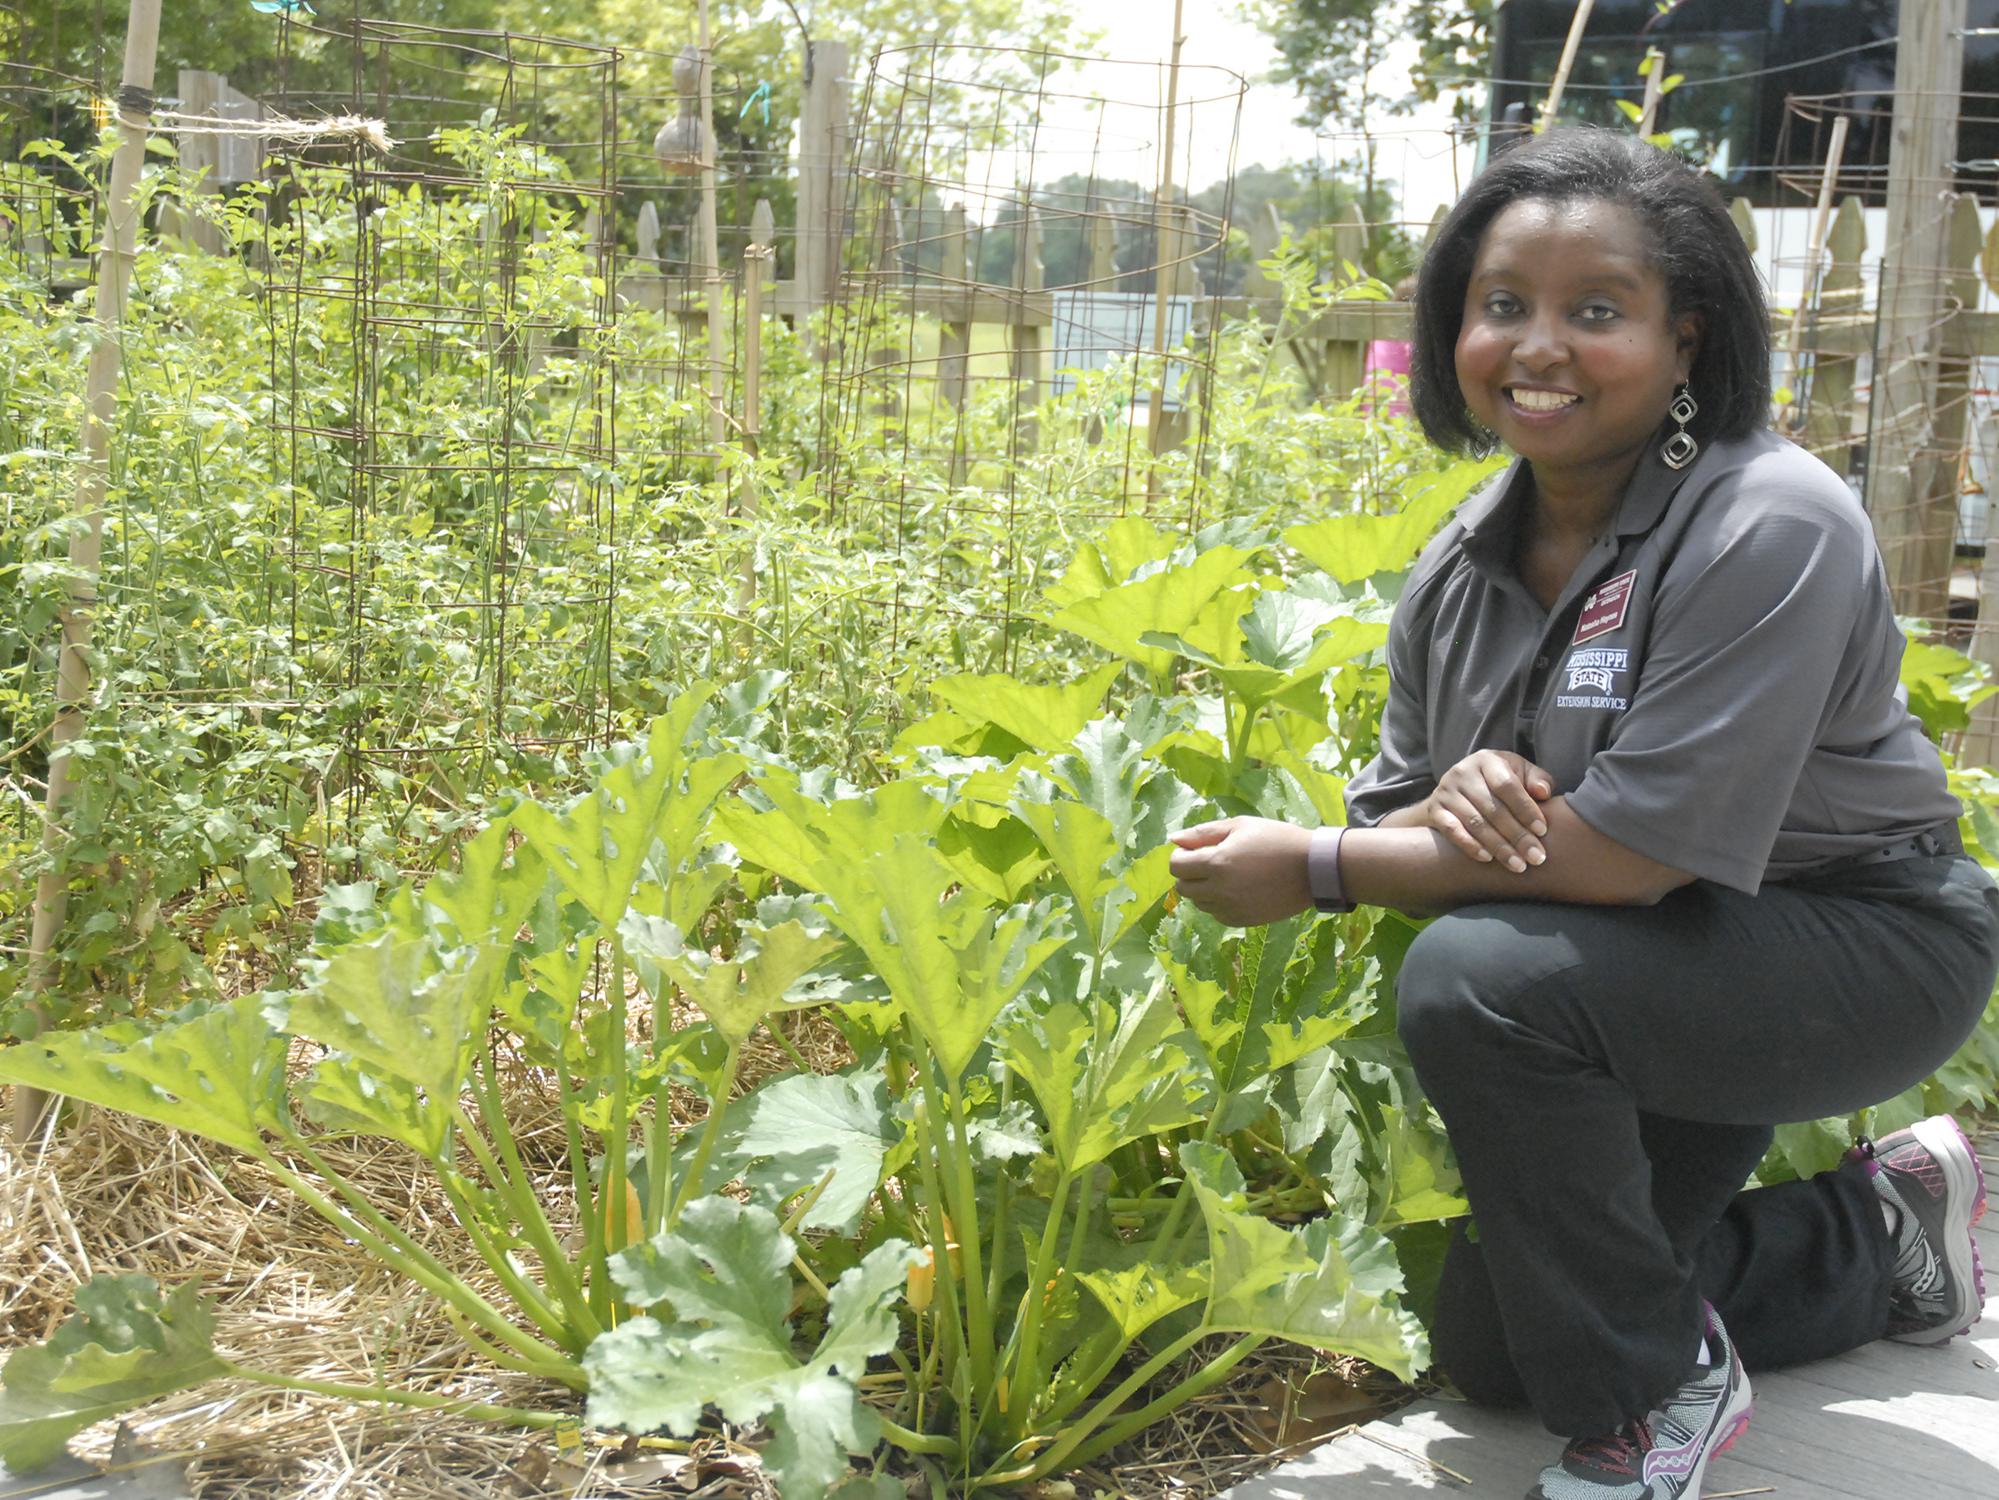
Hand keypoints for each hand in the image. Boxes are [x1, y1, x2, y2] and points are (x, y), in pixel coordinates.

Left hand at [1167, 817, 1313, 926]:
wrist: (1312, 868)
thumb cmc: (1276, 839)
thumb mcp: (1240, 825)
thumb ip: (1203, 833)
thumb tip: (1175, 840)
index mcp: (1216, 863)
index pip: (1177, 867)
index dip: (1181, 856)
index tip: (1195, 851)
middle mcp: (1219, 890)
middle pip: (1183, 888)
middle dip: (1190, 874)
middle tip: (1211, 862)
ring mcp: (1231, 908)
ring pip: (1199, 903)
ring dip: (1204, 890)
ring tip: (1228, 875)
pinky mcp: (1243, 920)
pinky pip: (1217, 914)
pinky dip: (1220, 903)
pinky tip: (1238, 889)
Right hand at [1425, 750, 1553, 871]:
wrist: (1456, 790)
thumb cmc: (1498, 782)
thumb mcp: (1520, 773)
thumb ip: (1537, 780)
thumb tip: (1543, 793)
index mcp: (1487, 760)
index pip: (1506, 785)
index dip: (1525, 808)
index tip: (1542, 830)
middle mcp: (1462, 772)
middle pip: (1492, 808)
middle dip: (1517, 835)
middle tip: (1536, 857)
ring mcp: (1445, 791)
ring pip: (1475, 822)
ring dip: (1499, 846)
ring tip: (1518, 865)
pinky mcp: (1434, 809)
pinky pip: (1452, 830)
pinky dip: (1470, 845)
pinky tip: (1488, 858)